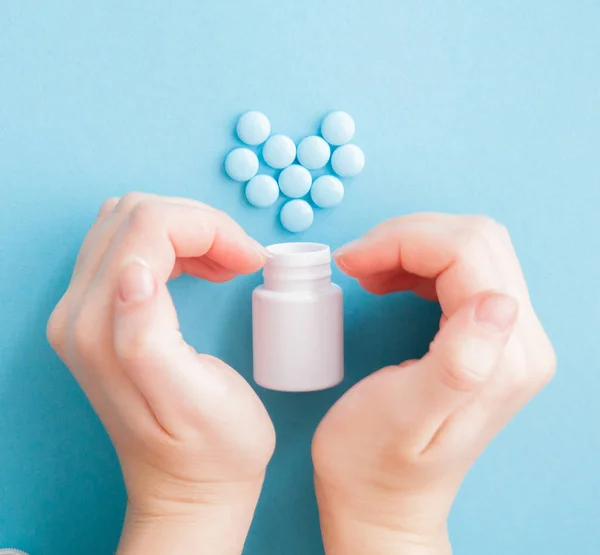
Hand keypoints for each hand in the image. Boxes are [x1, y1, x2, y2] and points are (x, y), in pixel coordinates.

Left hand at [47, 193, 274, 554]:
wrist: (189, 486)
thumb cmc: (210, 451)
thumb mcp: (194, 401)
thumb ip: (147, 335)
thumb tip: (134, 273)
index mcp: (103, 329)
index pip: (148, 225)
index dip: (208, 227)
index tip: (249, 258)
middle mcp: (78, 314)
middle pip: (135, 214)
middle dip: (199, 223)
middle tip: (241, 259)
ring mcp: (82, 313)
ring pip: (130, 222)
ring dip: (188, 229)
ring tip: (227, 263)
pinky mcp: (98, 314)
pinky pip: (130, 245)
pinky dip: (175, 243)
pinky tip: (205, 267)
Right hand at [312, 214, 555, 553]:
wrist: (381, 498)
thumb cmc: (374, 464)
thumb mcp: (404, 417)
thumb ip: (459, 363)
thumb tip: (499, 303)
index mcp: (503, 359)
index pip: (468, 252)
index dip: (404, 240)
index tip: (354, 260)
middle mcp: (519, 343)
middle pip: (475, 239)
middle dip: (407, 236)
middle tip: (357, 262)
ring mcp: (507, 338)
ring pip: (470, 247)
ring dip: (411, 245)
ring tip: (367, 270)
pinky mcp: (487, 337)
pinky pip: (461, 270)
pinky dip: (418, 262)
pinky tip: (387, 279)